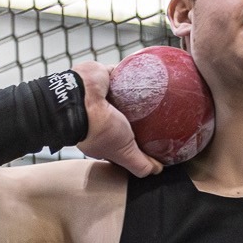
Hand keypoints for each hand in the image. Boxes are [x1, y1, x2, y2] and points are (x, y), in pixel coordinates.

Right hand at [71, 61, 160, 177]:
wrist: (83, 97)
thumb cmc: (99, 129)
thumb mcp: (123, 153)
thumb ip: (139, 164)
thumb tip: (156, 170)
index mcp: (99, 133)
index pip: (121, 137)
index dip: (134, 139)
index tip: (151, 138)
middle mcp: (99, 114)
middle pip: (124, 115)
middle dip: (139, 116)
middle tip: (159, 115)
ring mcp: (101, 94)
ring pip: (125, 94)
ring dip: (137, 93)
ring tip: (158, 94)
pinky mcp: (105, 75)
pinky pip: (123, 71)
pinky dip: (134, 72)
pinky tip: (150, 74)